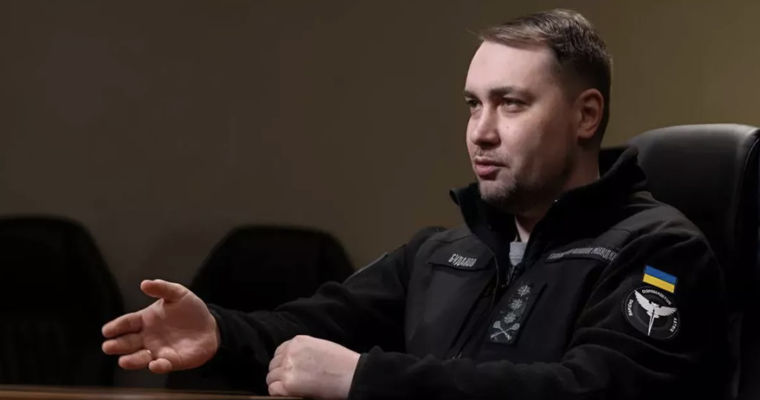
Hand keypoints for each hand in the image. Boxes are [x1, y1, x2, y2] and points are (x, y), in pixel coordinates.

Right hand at [101, 279, 218, 373]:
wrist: (210, 326)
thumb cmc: (190, 309)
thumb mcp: (178, 294)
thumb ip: (162, 288)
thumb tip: (145, 283)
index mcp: (145, 320)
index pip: (126, 323)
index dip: (116, 327)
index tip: (107, 330)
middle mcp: (147, 338)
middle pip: (128, 343)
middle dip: (117, 346)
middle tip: (108, 347)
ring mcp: (158, 351)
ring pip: (140, 358)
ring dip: (132, 360)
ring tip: (124, 361)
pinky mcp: (172, 361)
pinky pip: (162, 365)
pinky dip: (158, 366)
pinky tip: (154, 364)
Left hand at [266, 335, 359, 399]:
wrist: (350, 374)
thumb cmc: (342, 362)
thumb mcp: (320, 347)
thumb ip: (303, 351)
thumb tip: (294, 362)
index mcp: (298, 341)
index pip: (279, 352)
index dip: (283, 363)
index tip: (288, 370)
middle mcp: (290, 352)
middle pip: (273, 365)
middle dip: (280, 373)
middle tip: (290, 382)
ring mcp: (288, 368)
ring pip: (271, 377)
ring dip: (279, 383)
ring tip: (291, 389)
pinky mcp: (288, 384)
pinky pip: (273, 389)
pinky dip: (278, 392)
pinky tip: (288, 394)